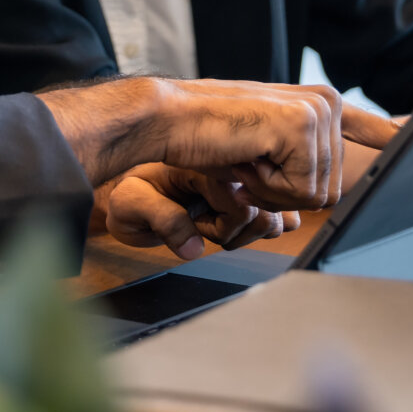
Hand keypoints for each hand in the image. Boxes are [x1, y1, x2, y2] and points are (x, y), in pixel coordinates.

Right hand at [39, 76, 402, 208]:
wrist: (169, 119)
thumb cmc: (208, 137)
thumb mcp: (264, 147)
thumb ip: (301, 158)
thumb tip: (331, 187)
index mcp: (321, 103)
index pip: (373, 128)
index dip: (396, 138)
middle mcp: (326, 102)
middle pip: (335, 187)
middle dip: (288, 192)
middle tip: (251, 163)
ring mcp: (316, 111)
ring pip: (318, 193)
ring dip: (274, 191)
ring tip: (245, 158)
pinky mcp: (301, 125)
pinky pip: (301, 190)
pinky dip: (266, 188)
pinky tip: (246, 159)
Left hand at [94, 164, 300, 259]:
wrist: (134, 193)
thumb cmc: (130, 195)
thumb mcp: (132, 203)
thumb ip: (162, 219)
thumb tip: (193, 247)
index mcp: (207, 163)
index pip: (243, 205)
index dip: (222, 227)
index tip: (196, 224)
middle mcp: (234, 166)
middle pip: (267, 212)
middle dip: (238, 232)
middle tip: (204, 225)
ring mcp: (247, 179)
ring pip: (279, 216)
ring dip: (250, 231)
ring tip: (216, 223)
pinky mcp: (254, 191)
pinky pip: (282, 215)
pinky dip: (263, 227)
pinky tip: (234, 224)